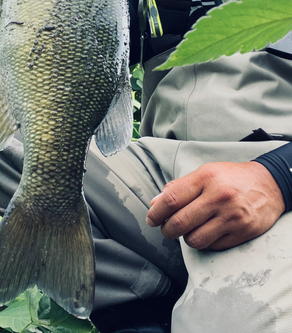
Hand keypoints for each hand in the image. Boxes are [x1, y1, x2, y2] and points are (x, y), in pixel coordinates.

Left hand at [146, 161, 285, 250]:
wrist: (269, 184)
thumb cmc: (230, 178)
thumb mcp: (204, 173)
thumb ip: (178, 187)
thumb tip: (154, 204)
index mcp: (206, 177)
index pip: (171, 199)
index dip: (156, 212)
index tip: (151, 218)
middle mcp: (219, 196)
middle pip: (179, 223)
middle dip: (167, 230)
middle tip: (167, 228)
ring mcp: (232, 216)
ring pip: (194, 240)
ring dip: (186, 238)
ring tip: (190, 229)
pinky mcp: (242, 232)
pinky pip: (212, 246)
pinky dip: (205, 242)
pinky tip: (208, 231)